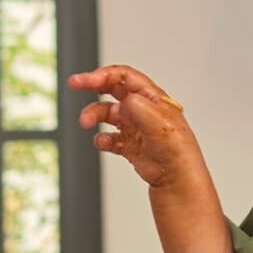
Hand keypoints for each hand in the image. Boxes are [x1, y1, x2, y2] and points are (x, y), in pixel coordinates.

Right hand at [69, 64, 203, 191]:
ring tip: (85, 122)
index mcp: (152, 97)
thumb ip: (139, 107)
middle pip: (113, 89)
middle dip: (93, 85)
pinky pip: (109, 137)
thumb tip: (124, 100)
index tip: (85, 81)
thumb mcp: (158, 122)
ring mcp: (135, 126)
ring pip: (107, 113)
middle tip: (75, 84)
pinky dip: (102, 139)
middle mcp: (142, 109)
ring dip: (94, 115)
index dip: (103, 75)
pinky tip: (103, 142)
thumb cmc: (177, 148)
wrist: (176, 177)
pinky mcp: (129, 144)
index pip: (124, 77)